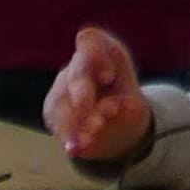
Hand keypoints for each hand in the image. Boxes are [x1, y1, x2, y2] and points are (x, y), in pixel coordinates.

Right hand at [44, 26, 154, 166]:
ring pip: (61, 101)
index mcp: (102, 53)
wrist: (116, 128)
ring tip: (91, 137)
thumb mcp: (137, 105)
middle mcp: (79, 67)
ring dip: (75, 120)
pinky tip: (76, 148)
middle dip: (82, 93)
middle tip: (89, 110)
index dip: (96, 54)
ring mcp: (62, 88)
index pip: (92, 41)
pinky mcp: (53, 111)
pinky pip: (56, 121)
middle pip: (75, 75)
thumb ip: (130, 106)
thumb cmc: (127, 108)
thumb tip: (117, 108)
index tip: (109, 77)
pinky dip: (68, 135)